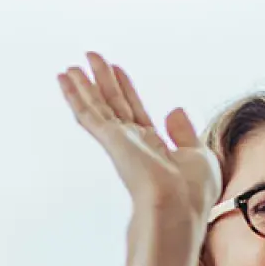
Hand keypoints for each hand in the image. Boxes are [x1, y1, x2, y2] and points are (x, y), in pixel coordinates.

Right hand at [59, 53, 221, 221]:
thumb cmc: (193, 193)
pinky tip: (65, 79)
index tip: (117, 69)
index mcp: (154, 148)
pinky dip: (76, 95)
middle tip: (91, 57)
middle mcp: (133, 144)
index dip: (126, 90)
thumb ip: (184, 133)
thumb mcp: (199, 156)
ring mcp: (120, 142)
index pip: (135, 112)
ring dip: (83, 86)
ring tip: (71, 66)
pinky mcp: (111, 140)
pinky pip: (89, 113)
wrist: (179, 208)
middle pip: (113, 104)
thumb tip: (174, 110)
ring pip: (97, 107)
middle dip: (103, 81)